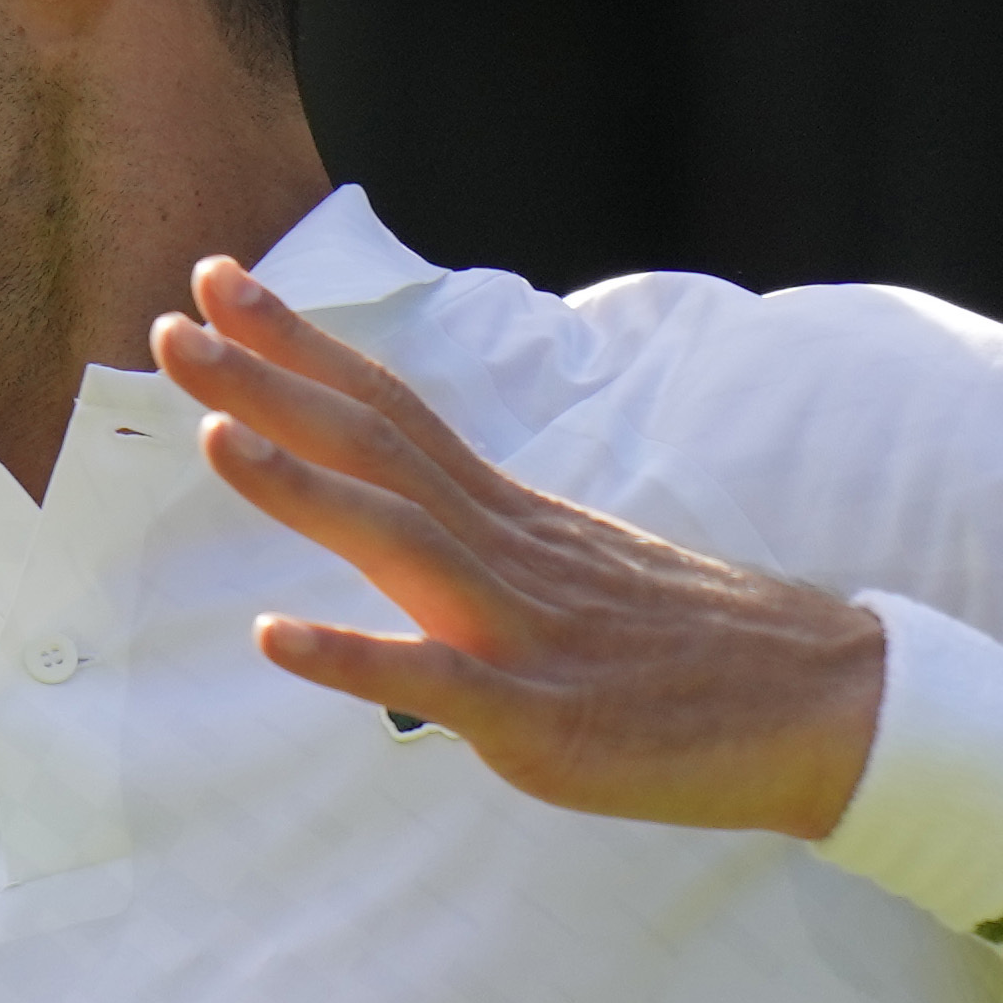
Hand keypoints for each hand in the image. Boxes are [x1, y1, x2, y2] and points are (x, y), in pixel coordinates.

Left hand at [156, 257, 884, 836]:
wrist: (828, 708)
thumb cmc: (687, 648)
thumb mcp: (573, 569)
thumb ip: (482, 539)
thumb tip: (403, 511)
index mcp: (510, 517)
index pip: (392, 409)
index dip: (304, 345)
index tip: (220, 284)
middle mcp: (508, 551)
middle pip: (378, 449)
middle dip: (271, 384)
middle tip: (174, 324)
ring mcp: (522, 631)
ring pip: (402, 542)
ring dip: (305, 488)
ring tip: (212, 434)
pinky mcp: (539, 718)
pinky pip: (434, 683)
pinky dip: (355, 657)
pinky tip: (275, 636)